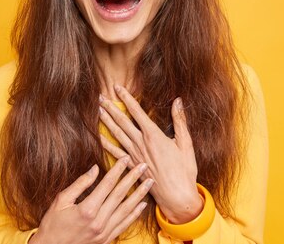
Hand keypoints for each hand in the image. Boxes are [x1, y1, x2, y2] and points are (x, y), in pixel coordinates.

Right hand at [29, 157, 152, 243]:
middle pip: (120, 195)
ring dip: (139, 194)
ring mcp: (104, 232)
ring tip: (149, 183)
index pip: (107, 185)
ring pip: (126, 210)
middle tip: (144, 166)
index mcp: (87, 210)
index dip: (118, 170)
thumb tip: (95, 169)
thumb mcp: (61, 201)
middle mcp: (98, 221)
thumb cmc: (53, 224)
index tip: (126, 158)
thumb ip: (80, 184)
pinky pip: (124, 225)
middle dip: (133, 178)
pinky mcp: (106, 239)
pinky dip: (135, 214)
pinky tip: (142, 204)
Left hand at [99, 85, 202, 223]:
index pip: (136, 111)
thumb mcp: (185, 143)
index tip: (117, 87)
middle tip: (100, 96)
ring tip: (98, 111)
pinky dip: (106, 144)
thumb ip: (179, 120)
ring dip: (106, 122)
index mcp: (153, 135)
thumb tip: (178, 101)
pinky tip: (99, 138)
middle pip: (122, 121)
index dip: (126, 98)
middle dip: (111, 107)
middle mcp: (140, 143)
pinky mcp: (132, 166)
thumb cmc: (184, 170)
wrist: (177, 196)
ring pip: (116, 134)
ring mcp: (134, 155)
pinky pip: (115, 153)